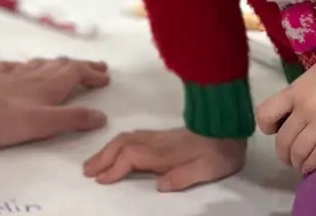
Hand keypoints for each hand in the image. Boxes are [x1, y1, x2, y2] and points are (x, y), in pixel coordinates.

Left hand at [0, 57, 110, 149]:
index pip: (76, 74)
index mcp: (48, 87)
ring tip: (65, 65)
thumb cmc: (1, 120)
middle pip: (62, 65)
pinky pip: (14, 67)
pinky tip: (21, 68)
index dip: (92, 74)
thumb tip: (100, 116)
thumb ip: (71, 119)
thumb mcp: (42, 124)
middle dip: (81, 66)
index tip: (105, 77)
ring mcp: (13, 75)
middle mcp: (34, 76)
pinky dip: (25, 66)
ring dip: (57, 64)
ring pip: (41, 64)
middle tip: (96, 67)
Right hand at [83, 128, 246, 191]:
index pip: (130, 157)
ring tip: (94, 163)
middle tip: (86, 171)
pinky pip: (132, 136)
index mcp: (163, 152)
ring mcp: (158, 136)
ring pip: (125, 138)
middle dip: (102, 157)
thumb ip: (182, 178)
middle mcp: (156, 142)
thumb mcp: (206, 171)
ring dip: (107, 149)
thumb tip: (159, 186)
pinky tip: (116, 150)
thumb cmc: (219, 153)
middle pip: (121, 144)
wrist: (229, 128)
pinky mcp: (162, 136)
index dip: (114, 168)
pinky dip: (118, 143)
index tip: (100, 180)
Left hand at [255, 21, 315, 172]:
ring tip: (302, 164)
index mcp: (297, 89)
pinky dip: (313, 165)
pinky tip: (314, 167)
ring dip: (298, 162)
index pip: (265, 114)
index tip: (275, 130)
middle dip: (284, 153)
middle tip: (290, 157)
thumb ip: (305, 90)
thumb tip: (299, 105)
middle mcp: (305, 107)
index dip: (268, 127)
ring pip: (299, 152)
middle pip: (283, 140)